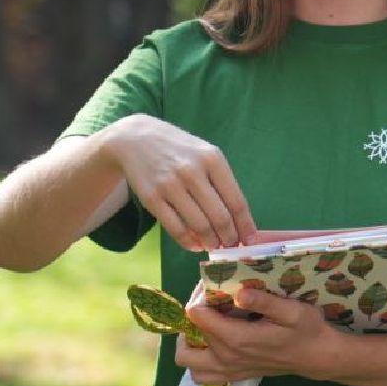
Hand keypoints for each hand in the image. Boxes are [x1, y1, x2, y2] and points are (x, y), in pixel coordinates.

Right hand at [101, 115, 257, 251]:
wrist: (137, 139)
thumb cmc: (180, 151)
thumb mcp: (206, 155)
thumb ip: (222, 183)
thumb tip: (238, 220)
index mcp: (213, 160)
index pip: (236, 201)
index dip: (245, 225)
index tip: (250, 240)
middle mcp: (193, 172)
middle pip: (219, 217)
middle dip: (229, 238)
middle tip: (232, 246)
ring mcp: (170, 185)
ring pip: (199, 225)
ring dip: (210, 242)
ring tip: (214, 246)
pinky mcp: (152, 198)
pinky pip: (175, 228)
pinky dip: (188, 242)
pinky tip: (195, 245)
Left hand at [177, 287, 329, 384]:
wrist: (316, 355)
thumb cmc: (306, 329)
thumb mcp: (293, 310)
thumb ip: (265, 302)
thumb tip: (239, 294)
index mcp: (238, 338)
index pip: (197, 316)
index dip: (199, 298)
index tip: (212, 288)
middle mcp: (227, 357)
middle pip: (186, 343)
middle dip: (189, 322)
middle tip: (207, 307)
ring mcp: (229, 370)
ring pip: (188, 363)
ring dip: (190, 345)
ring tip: (205, 328)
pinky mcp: (234, 376)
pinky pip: (201, 376)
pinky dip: (198, 362)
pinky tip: (213, 346)